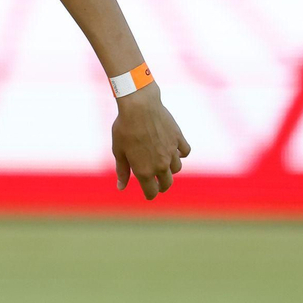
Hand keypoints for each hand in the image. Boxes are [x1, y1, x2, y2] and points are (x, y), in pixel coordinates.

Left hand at [111, 84, 190, 199]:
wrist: (139, 107)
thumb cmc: (124, 128)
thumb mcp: (118, 151)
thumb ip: (122, 171)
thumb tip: (121, 187)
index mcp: (144, 171)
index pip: (152, 192)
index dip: (150, 195)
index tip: (148, 194)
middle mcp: (161, 165)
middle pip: (167, 183)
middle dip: (162, 186)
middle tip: (157, 184)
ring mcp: (172, 152)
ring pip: (176, 168)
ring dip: (170, 170)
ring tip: (163, 165)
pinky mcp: (178, 139)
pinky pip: (184, 152)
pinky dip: (180, 153)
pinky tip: (174, 150)